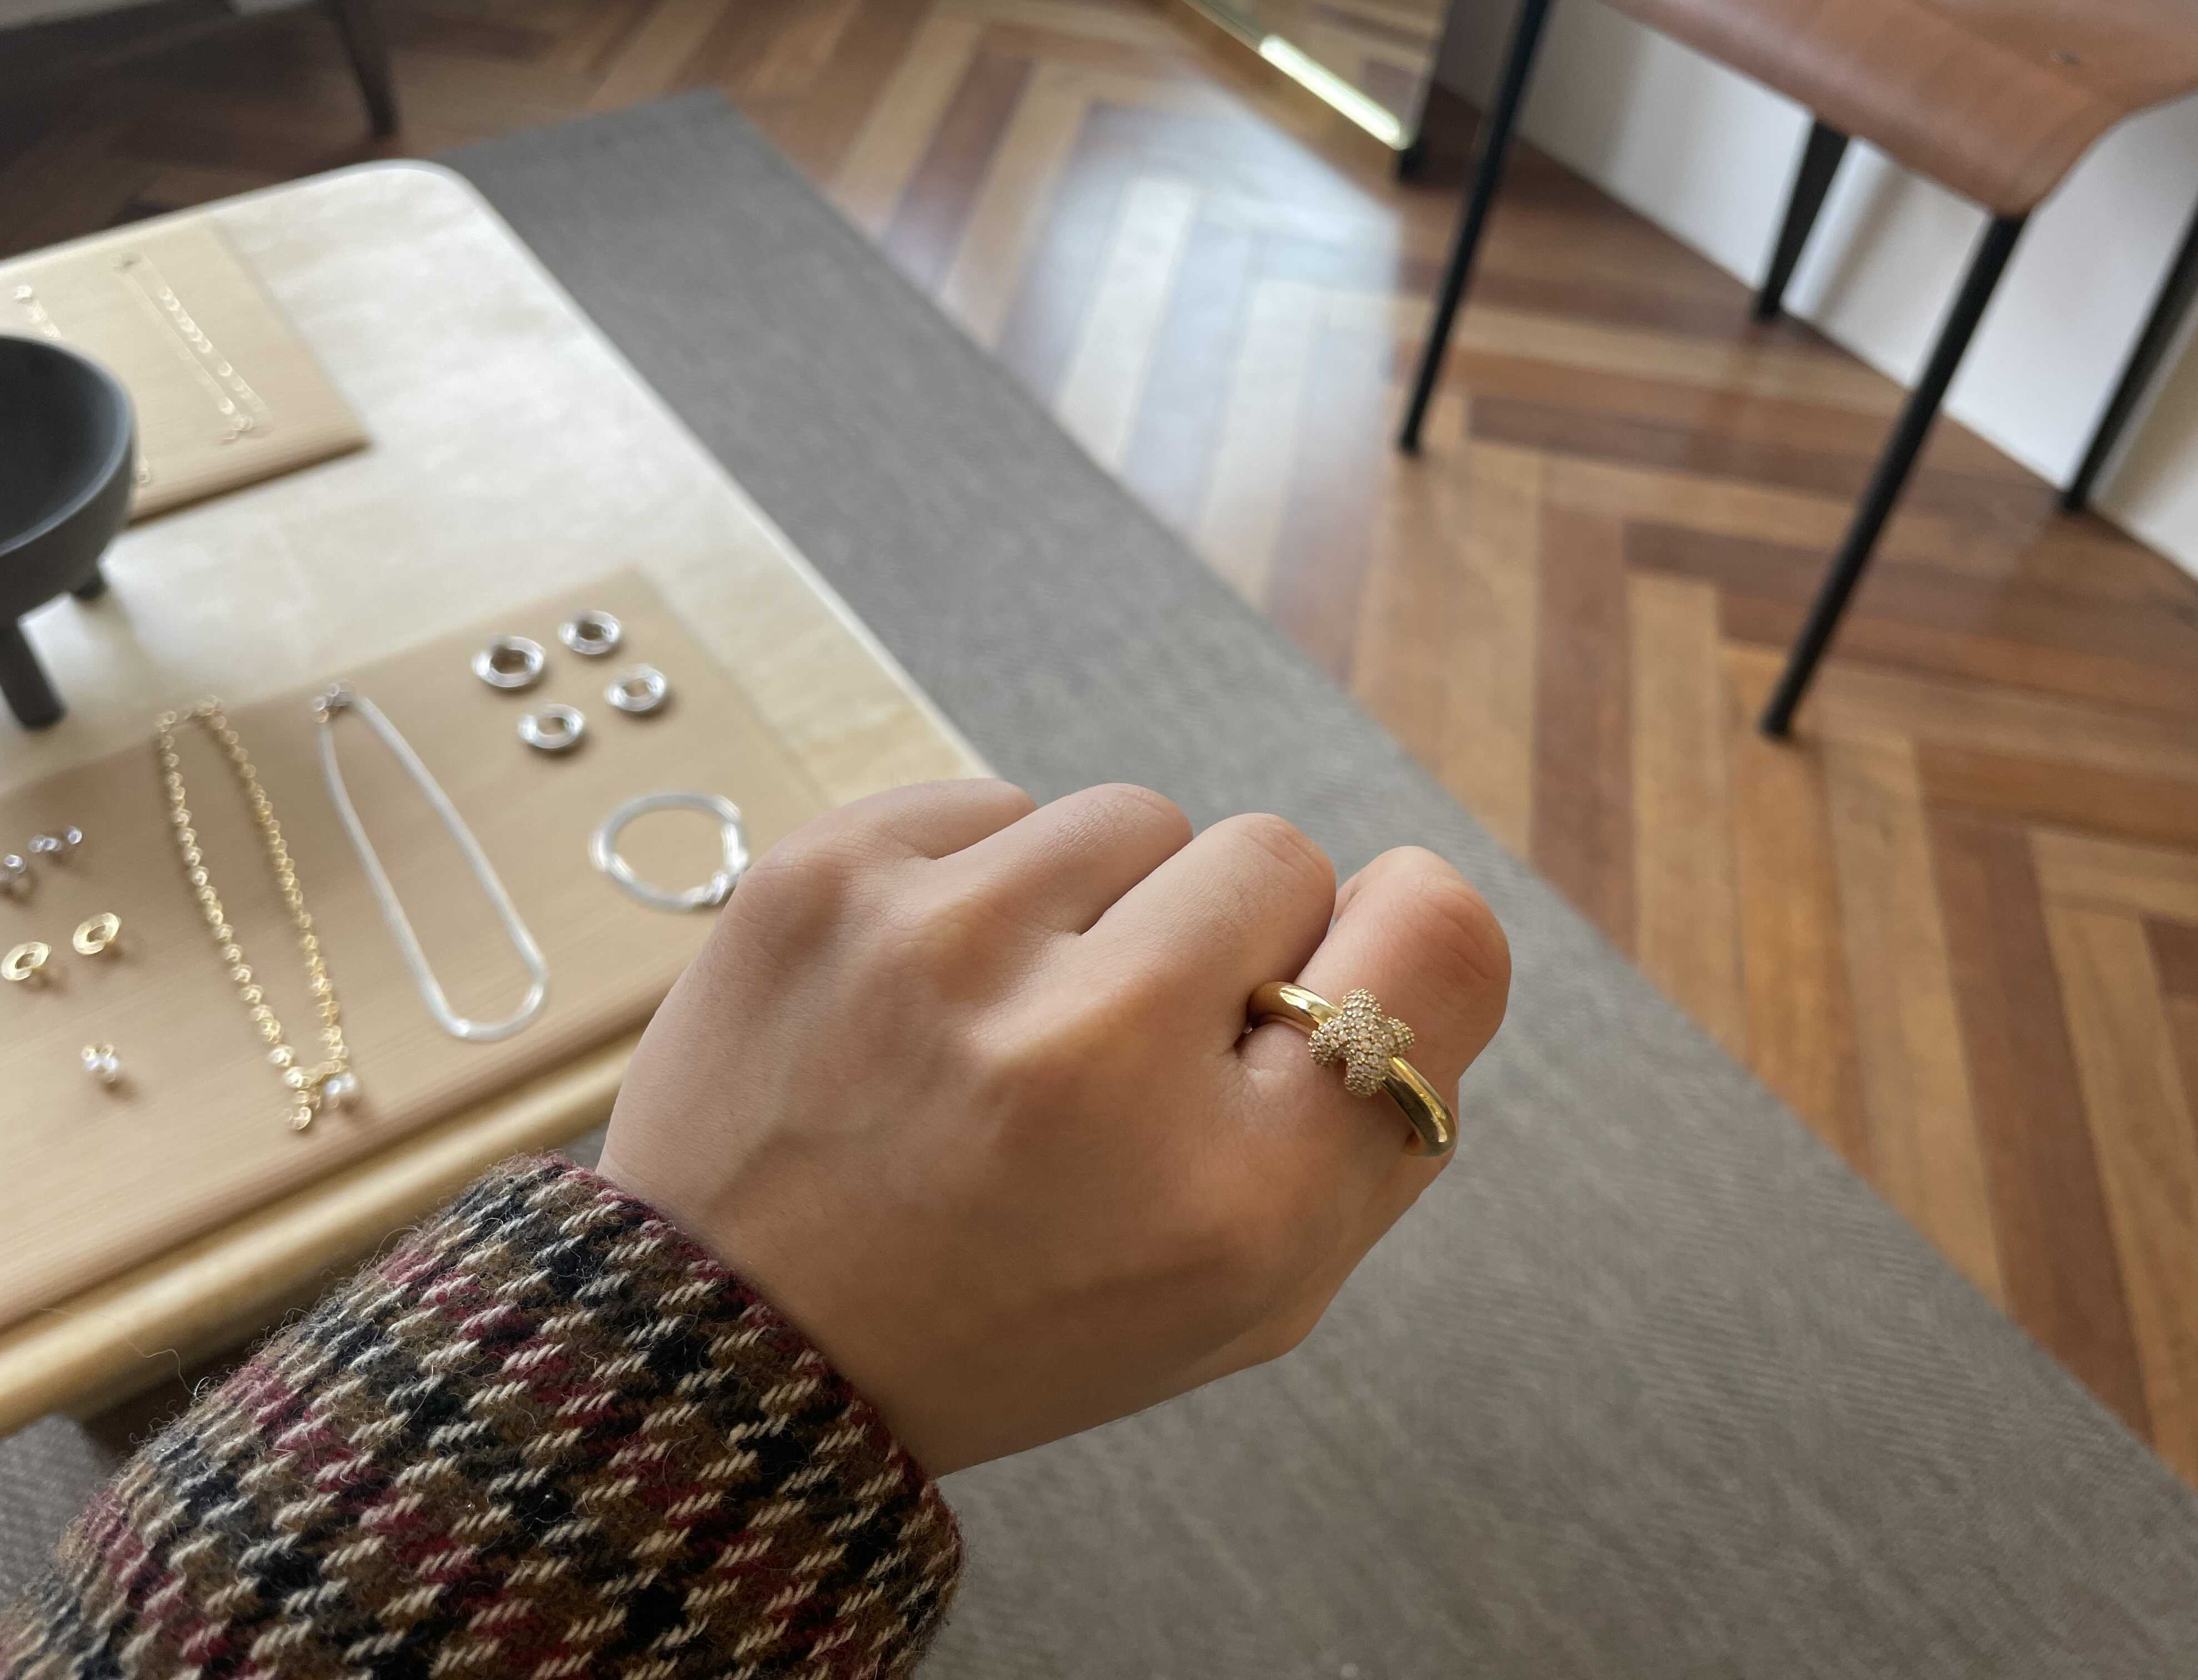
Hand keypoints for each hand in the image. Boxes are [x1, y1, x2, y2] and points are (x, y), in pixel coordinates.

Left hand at [599, 781, 1509, 1475]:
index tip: (1310, 985)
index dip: (1395, 944)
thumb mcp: (1246, 1298)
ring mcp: (944, 940)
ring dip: (1097, 906)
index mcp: (1232, 1193)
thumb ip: (1373, 1127)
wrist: (735, 1337)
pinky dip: (983, 886)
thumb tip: (1414, 912)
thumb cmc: (1018, 1319)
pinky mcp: (828, 868)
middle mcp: (1096, 1048)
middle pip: (1279, 853)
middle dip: (1223, 939)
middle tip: (1122, 1046)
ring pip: (1132, 816)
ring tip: (1009, 1022)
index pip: (1435, 941)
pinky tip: (924, 993)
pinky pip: (998, 806)